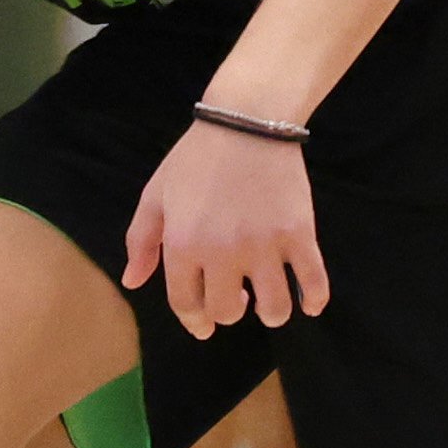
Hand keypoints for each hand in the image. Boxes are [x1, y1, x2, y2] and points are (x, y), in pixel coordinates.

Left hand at [121, 120, 329, 339]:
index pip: (186, 304)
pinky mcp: (299, 235)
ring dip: (270, 314)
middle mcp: (223, 253)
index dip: (195, 321)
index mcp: (183, 245)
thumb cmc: (195, 159)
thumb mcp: (155, 195)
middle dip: (229, 312)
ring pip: (273, 308)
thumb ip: (142, 241)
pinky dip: (314, 300)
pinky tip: (309, 304)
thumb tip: (133, 282)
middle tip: (236, 296)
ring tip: (267, 302)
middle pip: (227, 311)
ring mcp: (264, 246)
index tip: (204, 326)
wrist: (246, 122)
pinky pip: (313, 282)